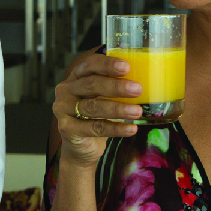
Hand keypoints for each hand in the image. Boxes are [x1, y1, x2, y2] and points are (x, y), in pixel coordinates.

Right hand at [53, 52, 142, 168]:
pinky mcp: (67, 128)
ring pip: (93, 107)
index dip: (107, 64)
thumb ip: (115, 87)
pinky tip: (131, 129)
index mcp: (76, 77)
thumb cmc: (95, 116)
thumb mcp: (103, 98)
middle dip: (116, 86)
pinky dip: (115, 129)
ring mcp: (63, 109)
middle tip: (137, 89)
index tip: (126, 67)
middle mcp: (66, 90)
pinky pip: (94, 128)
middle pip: (91, 84)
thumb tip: (146, 80)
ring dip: (118, 109)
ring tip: (137, 111)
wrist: (81, 146)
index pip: (90, 65)